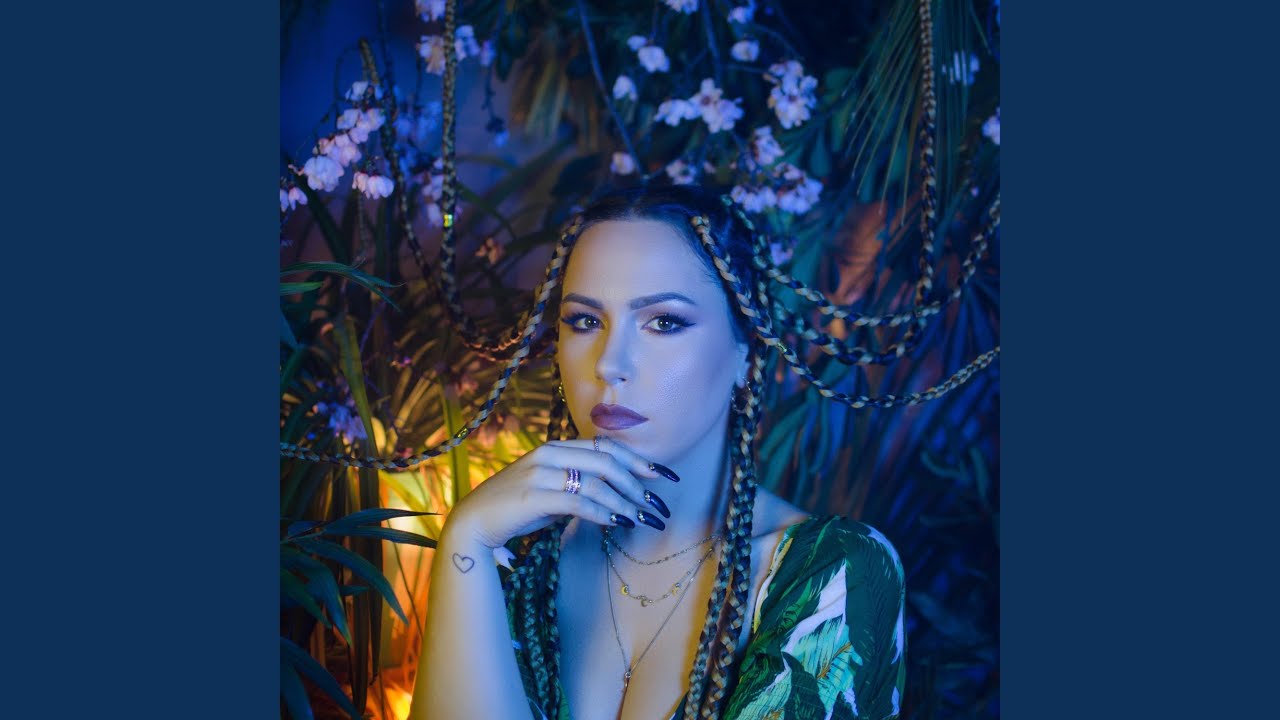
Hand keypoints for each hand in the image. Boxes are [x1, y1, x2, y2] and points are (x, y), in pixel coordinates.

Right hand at [443, 436, 678, 549]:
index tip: (663, 476)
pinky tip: (618, 523)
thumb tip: (616, 496)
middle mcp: (549, 455)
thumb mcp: (550, 490)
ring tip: (643, 520)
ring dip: (625, 503)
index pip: (606, 448)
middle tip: (658, 505)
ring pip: (596, 483)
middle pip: (606, 463)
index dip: (638, 460)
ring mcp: (540, 474)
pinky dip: (603, 512)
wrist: (473, 524)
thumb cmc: (515, 509)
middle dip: (638, 484)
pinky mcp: (534, 496)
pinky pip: (578, 502)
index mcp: (555, 448)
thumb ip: (578, 485)